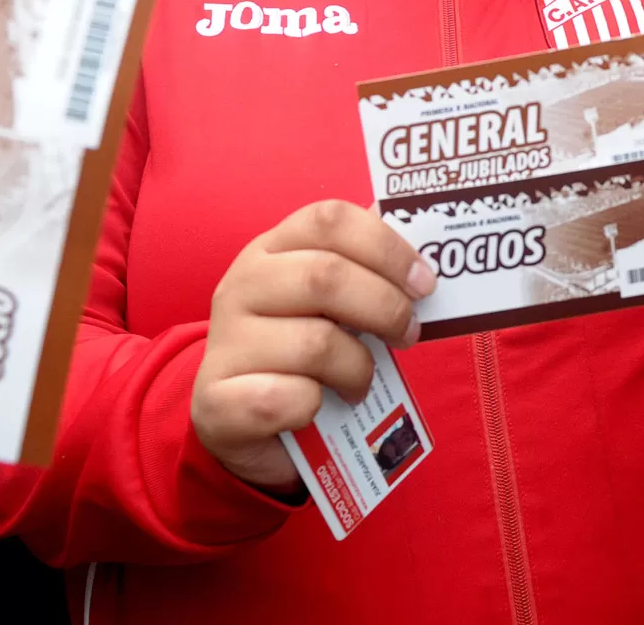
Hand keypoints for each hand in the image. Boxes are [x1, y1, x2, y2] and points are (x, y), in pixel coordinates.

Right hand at [192, 201, 434, 489]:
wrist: (240, 423)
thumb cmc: (299, 355)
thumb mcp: (328, 307)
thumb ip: (366, 274)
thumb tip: (425, 242)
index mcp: (271, 250)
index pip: (330, 220)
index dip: (386, 247)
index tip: (424, 284)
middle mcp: (241, 286)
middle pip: (326, 276)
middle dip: (385, 308)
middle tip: (408, 334)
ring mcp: (225, 343)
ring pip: (315, 344)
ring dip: (357, 369)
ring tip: (359, 382)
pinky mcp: (219, 402)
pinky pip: (288, 398)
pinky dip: (316, 406)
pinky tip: (315, 409)